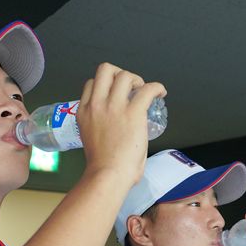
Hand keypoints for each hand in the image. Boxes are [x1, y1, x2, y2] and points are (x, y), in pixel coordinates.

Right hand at [77, 62, 165, 187]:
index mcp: (84, 112)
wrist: (108, 175)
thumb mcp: (90, 139)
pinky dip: (157, 87)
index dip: (105, 84)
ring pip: (125, 75)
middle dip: (119, 74)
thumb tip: (115, 131)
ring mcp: (114, 107)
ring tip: (144, 92)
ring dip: (137, 80)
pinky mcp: (133, 112)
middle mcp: (97, 105)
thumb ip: (99, 127)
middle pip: (105, 70)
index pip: (91, 83)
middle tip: (130, 88)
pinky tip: (160, 93)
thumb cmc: (102, 167)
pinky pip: (148, 89)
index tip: (116, 94)